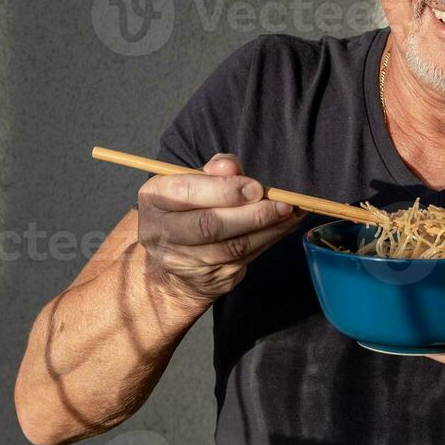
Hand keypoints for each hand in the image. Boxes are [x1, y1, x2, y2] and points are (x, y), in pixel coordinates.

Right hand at [137, 153, 302, 303]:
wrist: (175, 262)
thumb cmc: (190, 208)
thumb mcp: (194, 181)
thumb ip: (214, 170)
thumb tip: (231, 165)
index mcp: (154, 198)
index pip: (188, 192)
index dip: (225, 190)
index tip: (256, 187)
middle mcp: (160, 232)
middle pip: (210, 225)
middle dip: (252, 214)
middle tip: (282, 204)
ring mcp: (182, 261)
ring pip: (231, 247)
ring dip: (267, 229)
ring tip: (290, 213)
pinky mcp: (208, 279)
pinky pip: (244, 259)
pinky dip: (268, 241)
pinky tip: (284, 227)